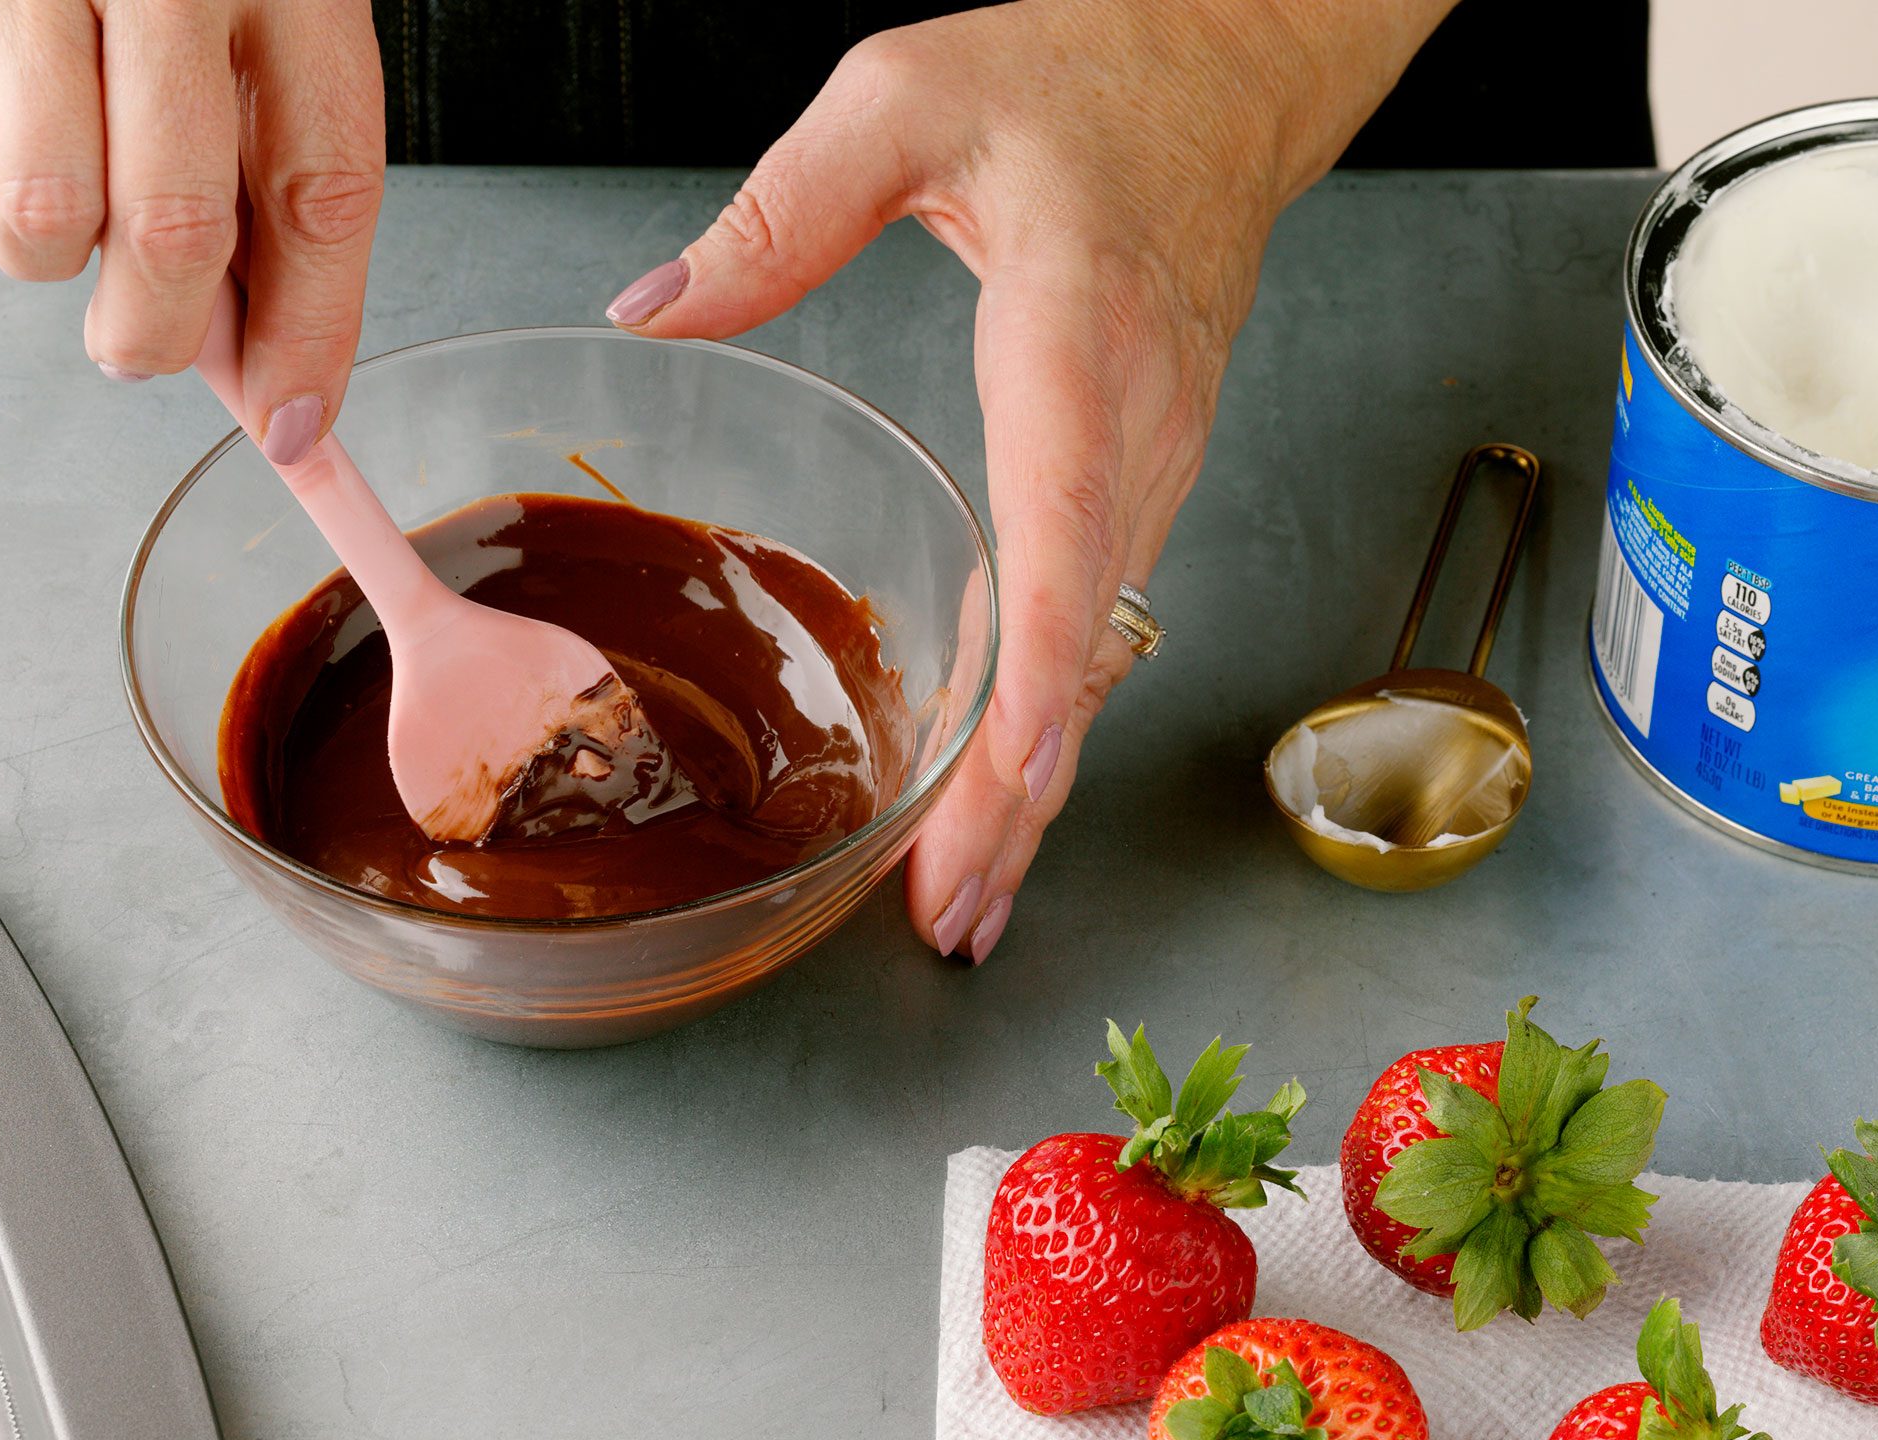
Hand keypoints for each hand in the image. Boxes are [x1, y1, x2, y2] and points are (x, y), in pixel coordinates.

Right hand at [0, 0, 384, 464]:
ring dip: (45, 248)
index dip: (313, 330)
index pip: (326, 190)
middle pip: (174, 233)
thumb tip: (261, 362)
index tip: (294, 426)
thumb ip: (262, 153)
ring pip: (41, 215)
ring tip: (55, 175)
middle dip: (155, 337)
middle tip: (135, 344)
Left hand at [607, 0, 1450, 960]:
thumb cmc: (1085, 75)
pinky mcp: (1145, 472)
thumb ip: (779, 208)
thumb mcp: (906, 97)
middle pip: (1084, 643)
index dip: (1038, 679)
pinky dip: (1051, 719)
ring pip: (1098, 653)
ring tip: (962, 897)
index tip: (1003, 789)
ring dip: (1036, 782)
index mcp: (1076, 335)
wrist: (1222, 67)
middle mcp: (1135, 423)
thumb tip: (654, 311)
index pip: (1064, 532)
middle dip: (1022, 793)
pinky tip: (1002, 787)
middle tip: (946, 917)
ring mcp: (1156, 457)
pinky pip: (1096, 618)